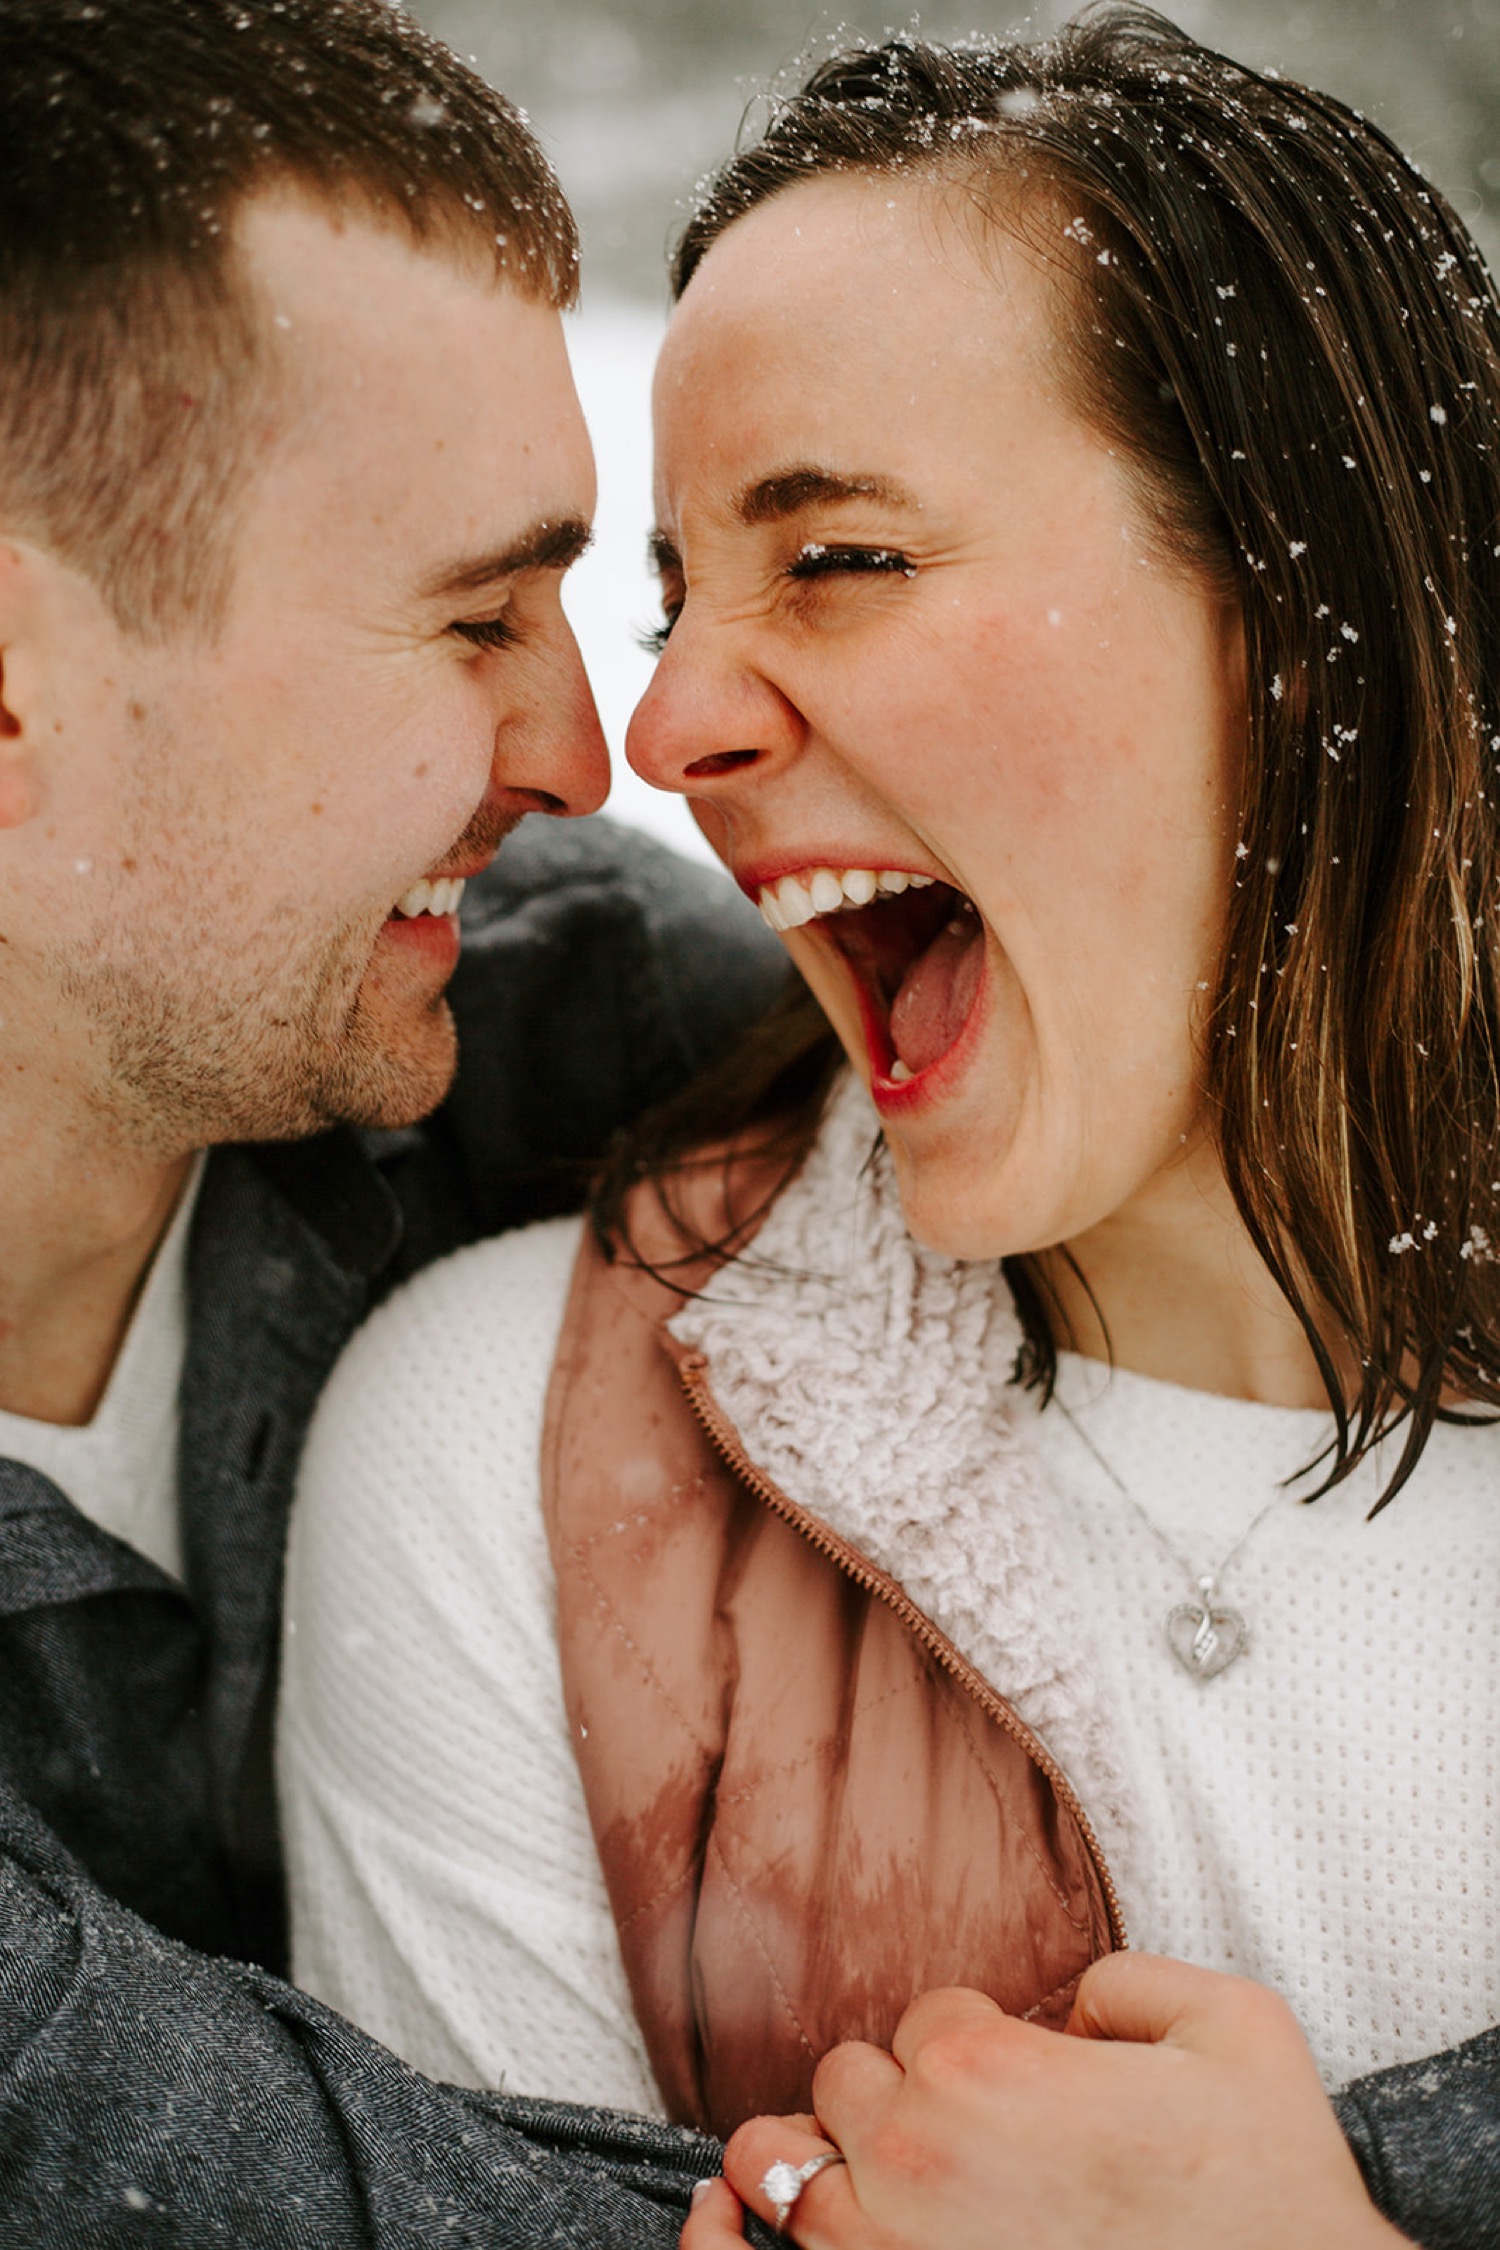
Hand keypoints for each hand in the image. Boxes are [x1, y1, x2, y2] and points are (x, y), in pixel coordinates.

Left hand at [683, 1956, 1409, 2248]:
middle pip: (846, 2083)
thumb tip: (1074, 2008)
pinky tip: (861, 2237)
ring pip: (784, 2174)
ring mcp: (890, 2249)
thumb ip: (1130, 1979)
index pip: (927, 2020)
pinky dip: (811, 2245)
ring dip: (832, 2170)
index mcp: (983, 2065)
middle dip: (902, 2099)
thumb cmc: (1266, 2194)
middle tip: (970, 2140)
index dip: (982, 2046)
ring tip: (892, 2190)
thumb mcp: (1232, 2025)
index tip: (1029, 2088)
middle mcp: (916, 2153)